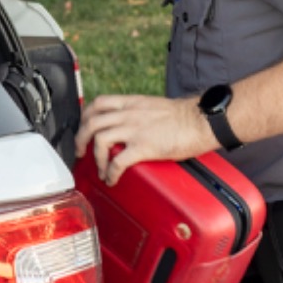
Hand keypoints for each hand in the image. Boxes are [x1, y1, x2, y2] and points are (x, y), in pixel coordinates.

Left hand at [75, 94, 215, 183]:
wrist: (202, 120)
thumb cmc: (185, 116)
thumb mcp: (154, 107)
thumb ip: (138, 113)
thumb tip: (131, 125)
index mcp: (132, 103)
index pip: (98, 103)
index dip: (85, 116)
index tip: (84, 128)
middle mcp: (129, 114)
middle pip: (91, 121)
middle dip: (81, 138)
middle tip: (81, 152)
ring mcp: (135, 129)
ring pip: (99, 139)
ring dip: (95, 157)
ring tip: (100, 169)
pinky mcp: (143, 146)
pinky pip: (117, 160)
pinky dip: (110, 172)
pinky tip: (112, 179)